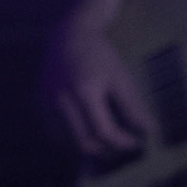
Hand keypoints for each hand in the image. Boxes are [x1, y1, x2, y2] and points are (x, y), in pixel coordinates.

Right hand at [43, 20, 155, 155]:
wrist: (67, 37)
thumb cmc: (98, 55)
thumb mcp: (120, 77)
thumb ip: (133, 106)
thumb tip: (147, 131)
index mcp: (84, 91)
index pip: (103, 132)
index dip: (122, 143)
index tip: (135, 141)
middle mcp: (61, 100)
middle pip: (84, 143)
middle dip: (106, 150)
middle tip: (121, 145)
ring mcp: (46, 103)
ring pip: (67, 143)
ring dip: (89, 147)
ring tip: (106, 140)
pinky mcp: (39, 105)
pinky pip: (55, 134)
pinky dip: (72, 139)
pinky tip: (87, 131)